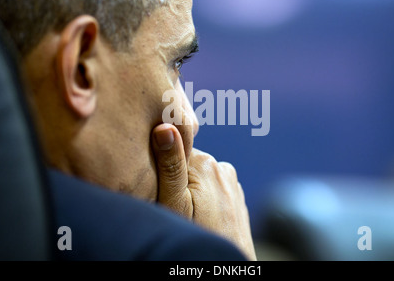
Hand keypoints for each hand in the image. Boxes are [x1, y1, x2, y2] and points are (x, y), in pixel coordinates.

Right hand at [151, 123, 256, 260]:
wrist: (225, 266)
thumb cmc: (196, 235)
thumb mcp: (174, 203)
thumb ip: (170, 165)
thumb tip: (165, 127)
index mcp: (204, 163)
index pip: (172, 148)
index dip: (160, 166)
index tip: (157, 186)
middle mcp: (221, 166)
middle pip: (186, 162)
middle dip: (176, 179)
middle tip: (171, 204)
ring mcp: (232, 181)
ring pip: (199, 176)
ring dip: (191, 189)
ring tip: (188, 213)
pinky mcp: (235, 195)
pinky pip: (213, 187)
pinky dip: (205, 197)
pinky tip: (201, 215)